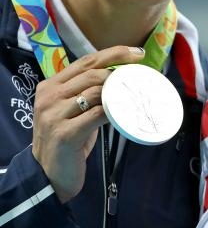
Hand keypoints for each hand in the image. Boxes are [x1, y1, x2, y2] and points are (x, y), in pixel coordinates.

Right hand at [31, 46, 145, 202]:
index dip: (113, 53)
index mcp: (49, 86)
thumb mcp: (73, 109)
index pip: (85, 61)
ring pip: (95, 92)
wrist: (49, 174)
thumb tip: (122, 76)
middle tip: (140, 78)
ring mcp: (54, 115)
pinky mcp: (64, 133)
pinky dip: (115, 111)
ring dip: (119, 92)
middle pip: (92, 73)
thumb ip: (88, 91)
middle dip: (120, 72)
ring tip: (135, 95)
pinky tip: (126, 112)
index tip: (138, 53)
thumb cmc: (68, 138)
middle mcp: (48, 97)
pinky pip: (97, 114)